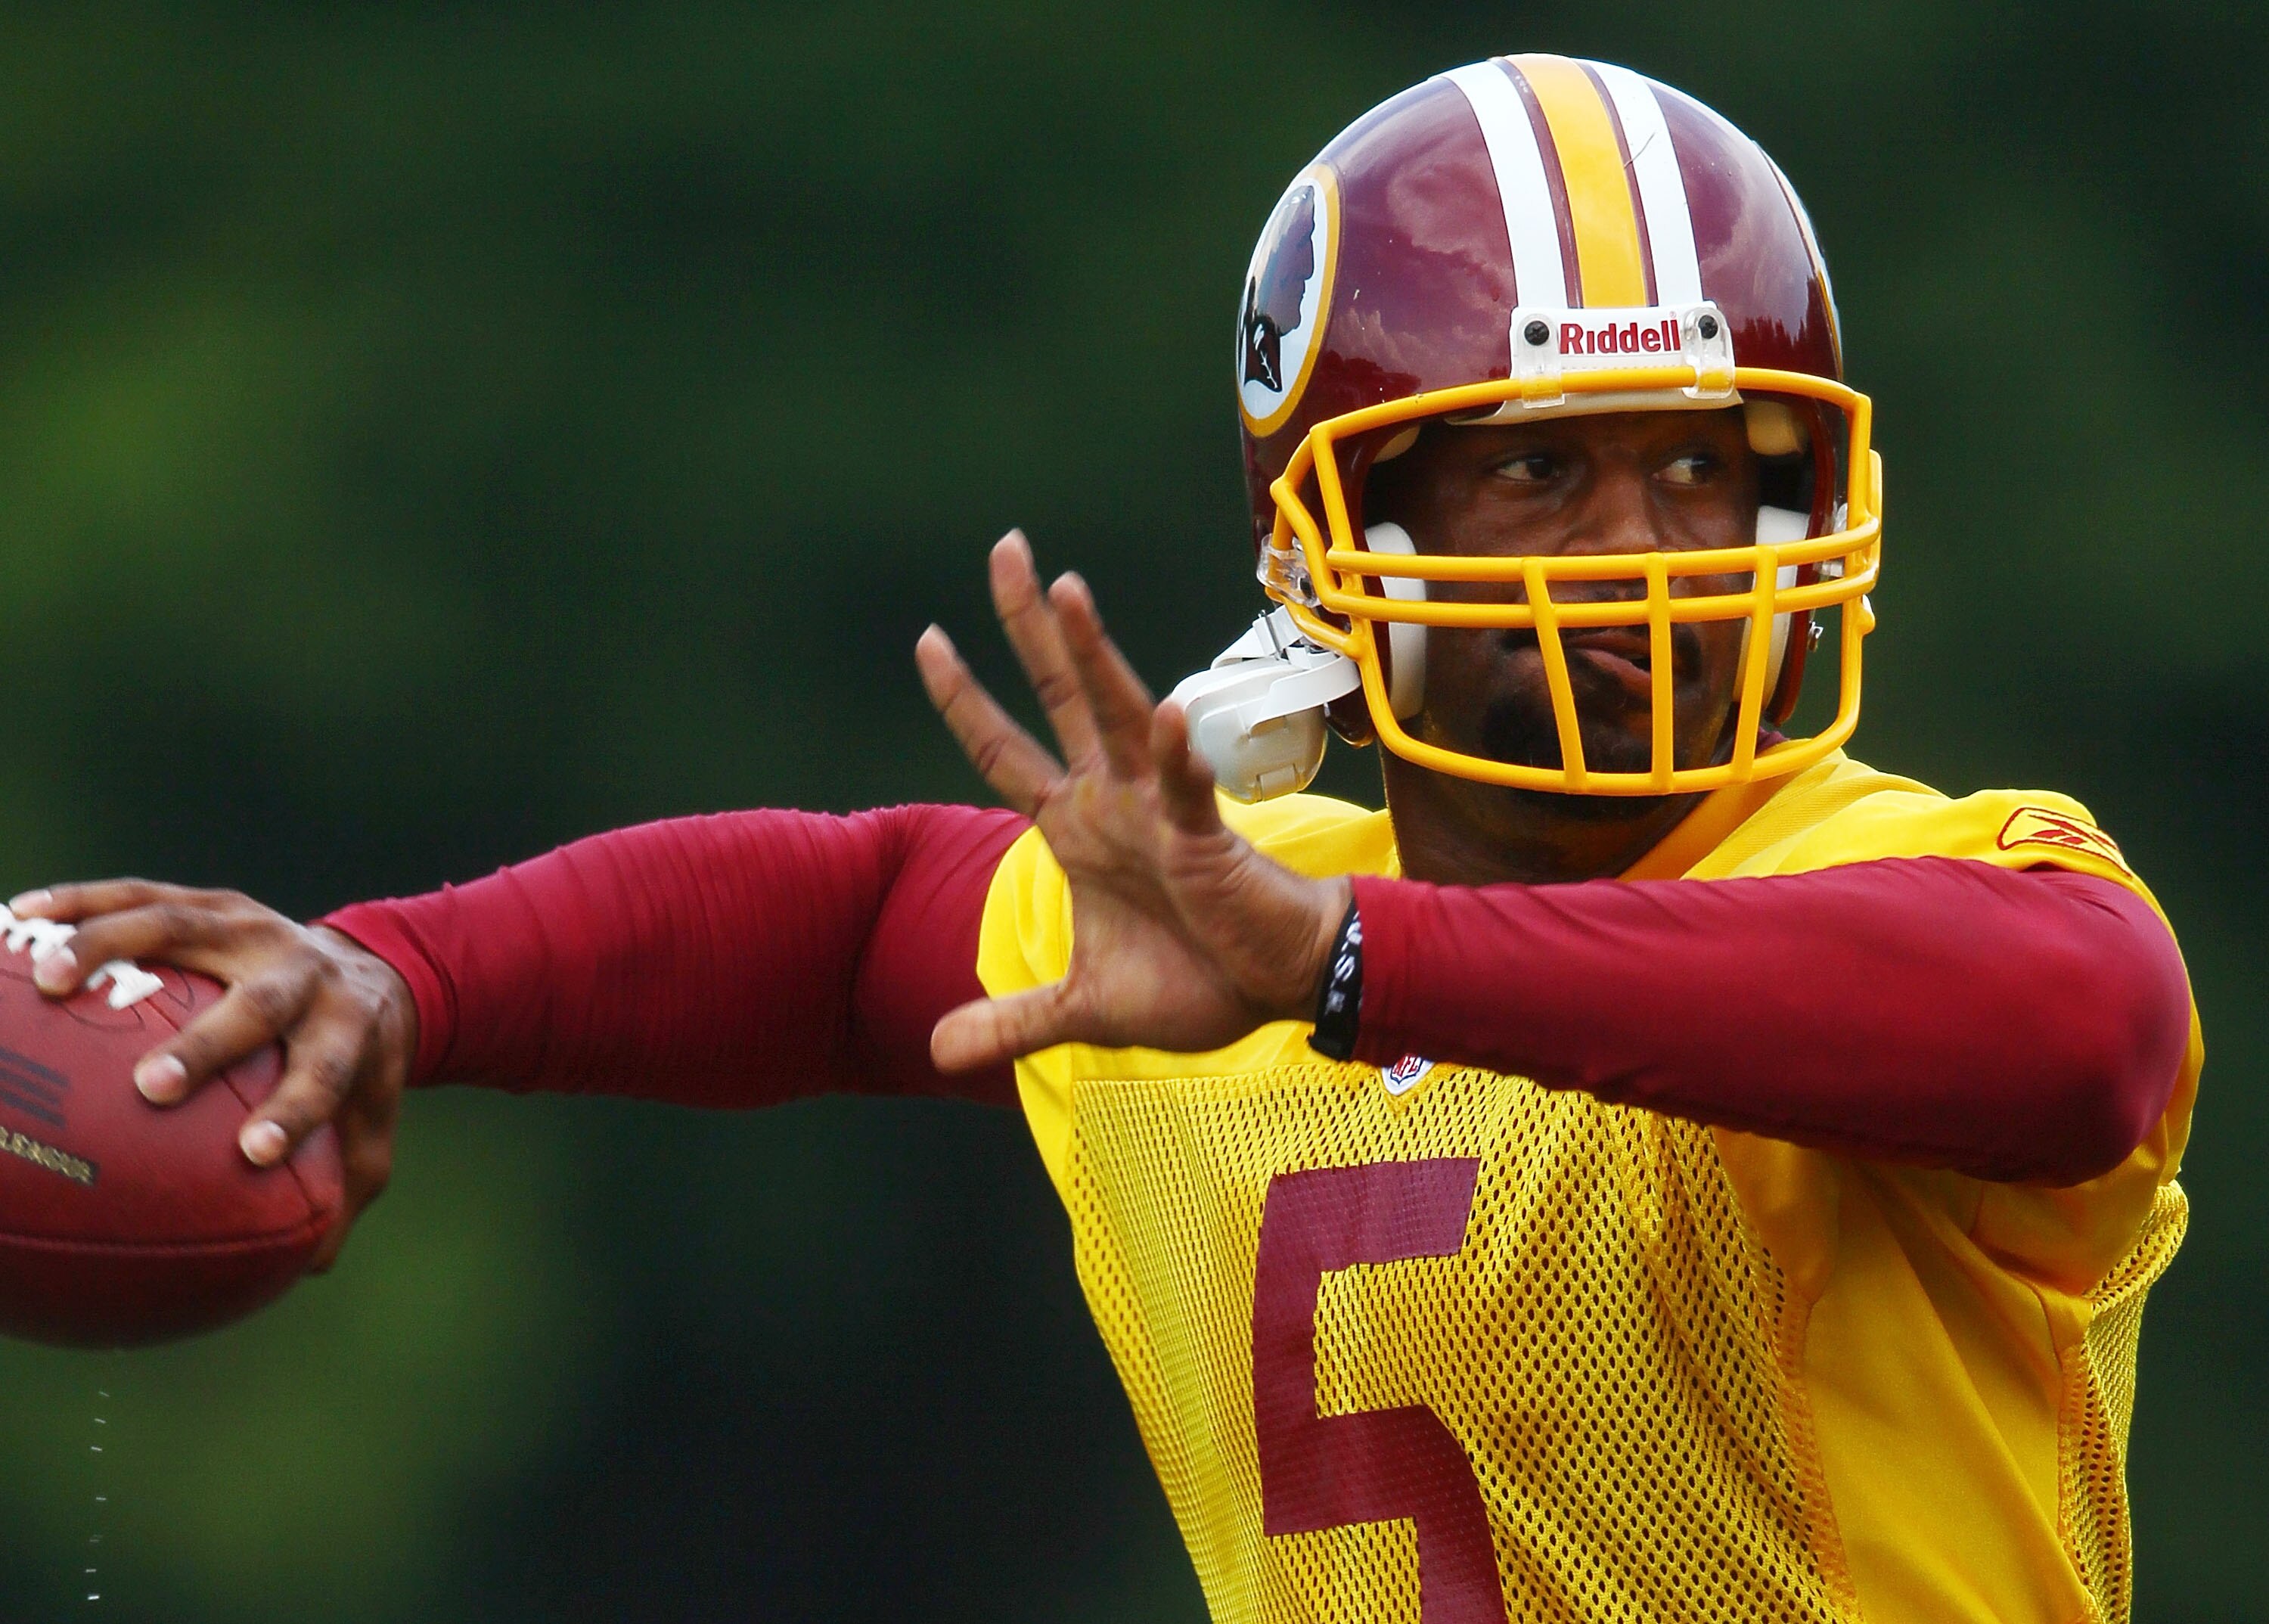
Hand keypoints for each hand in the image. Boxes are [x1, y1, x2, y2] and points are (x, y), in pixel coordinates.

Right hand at [9, 881, 416, 1269]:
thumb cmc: (353, 1068)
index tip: (254, 1153)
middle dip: (209, 1042)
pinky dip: (76, 905)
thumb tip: (304, 1269)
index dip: (295, 1110)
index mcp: (348, 1026)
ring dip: (113, 948)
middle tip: (151, 1086)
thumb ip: (341, 1192)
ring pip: (183, 926)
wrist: (370, 970)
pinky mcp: (206, 900)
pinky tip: (16, 919)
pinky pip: (136, 895)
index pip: (326, 1071)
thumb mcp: (366, 1127)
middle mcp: (302, 969)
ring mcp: (251, 926)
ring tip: (44, 981)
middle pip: (261, 1002)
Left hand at [915, 530, 1350, 1071]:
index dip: (963, 698)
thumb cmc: (1195, 983)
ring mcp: (1157, 811)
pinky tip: (1173, 717)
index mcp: (1075, 827)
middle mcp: (1110, 800)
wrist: (1278, 992)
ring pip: (1119, 716)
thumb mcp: (1082, 1009)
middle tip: (1005, 547)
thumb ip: (1012, 1022)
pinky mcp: (1205, 838)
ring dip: (1095, 657)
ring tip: (1069, 591)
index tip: (927, 638)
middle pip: (1057, 696)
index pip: (1003, 749)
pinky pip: (1189, 789)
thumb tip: (938, 1054)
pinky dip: (1181, 755)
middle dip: (1030, 624)